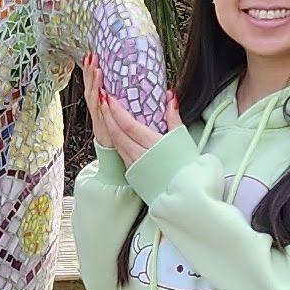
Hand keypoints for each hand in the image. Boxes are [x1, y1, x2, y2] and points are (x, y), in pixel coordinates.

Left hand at [82, 52, 178, 166]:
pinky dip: (116, 140)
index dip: (116, 110)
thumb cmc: (187, 166)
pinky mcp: (132, 173)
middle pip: (117, 133)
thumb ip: (174, 117)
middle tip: (102, 100)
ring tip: (106, 113)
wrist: (185, 192)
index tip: (109, 98)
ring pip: (117, 143)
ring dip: (109, 126)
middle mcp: (139, 155)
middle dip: (107, 115)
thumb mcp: (182, 139)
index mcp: (152, 145)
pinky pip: (120, 153)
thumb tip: (170, 98)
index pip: (128, 125)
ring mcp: (134, 165)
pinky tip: (115, 132)